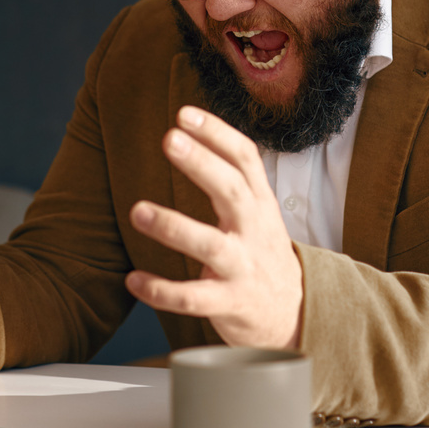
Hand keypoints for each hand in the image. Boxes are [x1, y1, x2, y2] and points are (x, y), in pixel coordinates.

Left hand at [125, 105, 302, 348]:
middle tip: (170, 139)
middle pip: (233, 191)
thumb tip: (191, 128)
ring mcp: (243, 267)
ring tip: (138, 211)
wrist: (295, 313)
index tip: (184, 114)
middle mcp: (255, 230)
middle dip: (202, 165)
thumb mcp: (259, 211)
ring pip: (210, 246)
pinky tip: (133, 280)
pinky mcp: (230, 303)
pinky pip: (193, 299)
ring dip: (174, 227)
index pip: (245, 159)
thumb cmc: (263, 253)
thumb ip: (235, 177)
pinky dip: (162, 291)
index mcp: (260, 203)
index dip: (217, 134)